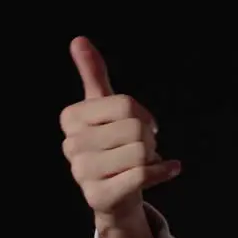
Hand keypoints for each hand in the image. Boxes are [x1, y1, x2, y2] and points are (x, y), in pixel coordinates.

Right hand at [59, 36, 179, 224]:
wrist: (116, 195)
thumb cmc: (111, 147)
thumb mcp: (102, 108)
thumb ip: (93, 74)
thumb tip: (78, 39)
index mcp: (70, 118)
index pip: (125, 105)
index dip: (144, 116)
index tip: (144, 125)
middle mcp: (71, 145)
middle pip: (134, 129)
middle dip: (148, 139)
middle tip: (142, 150)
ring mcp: (81, 173)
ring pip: (140, 152)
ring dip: (153, 157)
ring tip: (142, 164)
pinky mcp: (98, 197)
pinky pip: (143, 175)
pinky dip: (163, 172)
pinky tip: (166, 170)